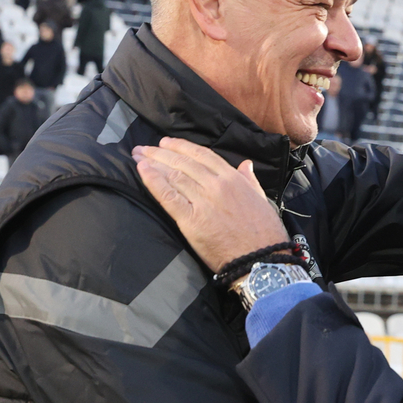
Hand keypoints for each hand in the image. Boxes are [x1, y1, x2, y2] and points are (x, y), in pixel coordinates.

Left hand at [132, 137, 288, 271]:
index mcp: (233, 179)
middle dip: (161, 152)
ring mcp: (203, 201)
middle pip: (183, 163)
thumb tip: (245, 165)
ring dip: (153, 163)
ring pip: (173, 175)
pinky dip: (153, 181)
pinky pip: (167, 195)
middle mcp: (216, 185)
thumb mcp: (261, 199)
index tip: (166, 143)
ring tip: (138, 156)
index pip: (202, 155)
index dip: (181, 147)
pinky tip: (142, 171)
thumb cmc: (264, 234)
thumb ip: (250, 181)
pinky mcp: (191, 220)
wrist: (259, 259)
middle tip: (143, 148)